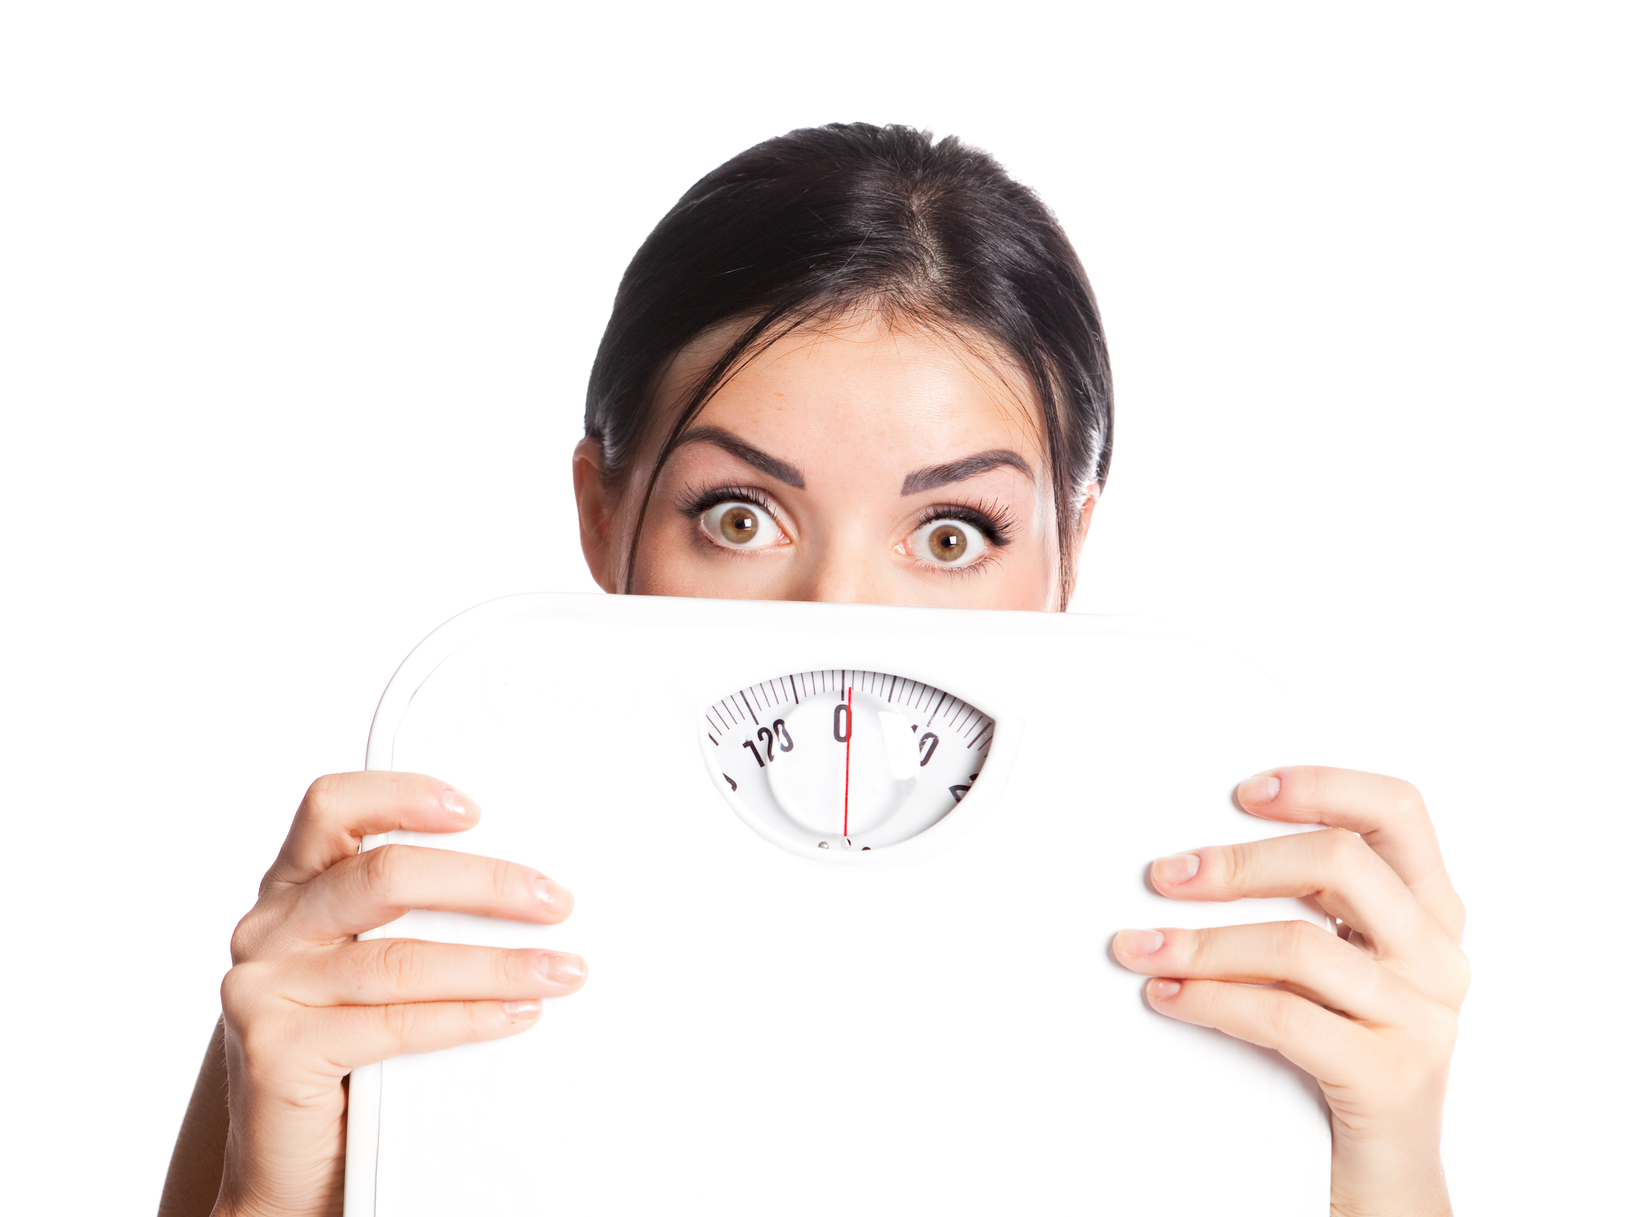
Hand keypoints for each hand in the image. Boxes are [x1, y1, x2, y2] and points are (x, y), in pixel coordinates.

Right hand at [214, 772, 587, 1216]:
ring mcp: (263, 990)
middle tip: (556, 901)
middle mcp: (267, 929)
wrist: (289, 1169)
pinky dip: (467, 1018)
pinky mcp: (275, 1051)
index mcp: (292, 889)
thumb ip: (408, 918)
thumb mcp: (369, 966)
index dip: (401, 795)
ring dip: (495, 962)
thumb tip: (532, 883)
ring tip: (562, 970)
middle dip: (483, 883)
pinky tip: (518, 1015)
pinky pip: (392, 1024)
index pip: (330, 807)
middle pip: (381, 877)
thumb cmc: (350, 1052)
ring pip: (399, 957)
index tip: (478, 809)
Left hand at [1112, 766, 1467, 1216]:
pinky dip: (1210, 999)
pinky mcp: (1387, 1077)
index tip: (1244, 792)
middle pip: (1341, 862)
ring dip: (1203, 941)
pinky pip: (1282, 1016)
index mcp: (1433, 911)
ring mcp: (1420, 1017)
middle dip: (1237, 863)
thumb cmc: (1347, 1049)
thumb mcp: (1344, 963)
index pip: (1398, 810)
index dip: (1322, 786)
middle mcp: (1438, 955)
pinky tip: (1167, 993)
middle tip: (1164, 875)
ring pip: (1298, 944)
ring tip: (1140, 945)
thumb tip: (1204, 853)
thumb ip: (1311, 902)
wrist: (1384, 1176)